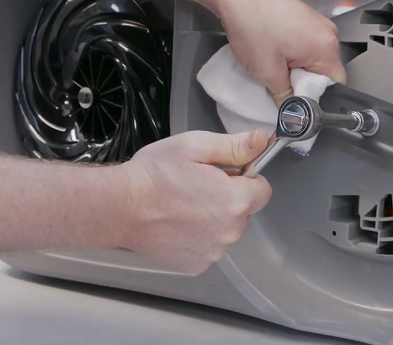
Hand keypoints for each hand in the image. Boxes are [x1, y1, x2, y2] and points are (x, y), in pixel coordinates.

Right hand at [119, 130, 271, 274]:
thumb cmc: (154, 174)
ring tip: (184, 205)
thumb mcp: (195, 146)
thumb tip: (262, 139)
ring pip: (227, 229)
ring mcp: (214, 252)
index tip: (223, 173)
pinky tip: (178, 224)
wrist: (118, 207)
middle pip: (245, 211)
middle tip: (197, 186)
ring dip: (215, 218)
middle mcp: (230, 231)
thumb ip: (235, 146)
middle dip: (229, 197)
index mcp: (235, 201)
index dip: (245, 178)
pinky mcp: (197, 265)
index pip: (262, 190)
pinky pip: (210, 246)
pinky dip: (199, 237)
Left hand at [218, 0, 346, 102]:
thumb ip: (285, 96)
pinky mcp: (305, 19)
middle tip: (279, 80)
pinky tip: (273, 50)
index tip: (297, 100)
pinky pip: (306, 45)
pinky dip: (292, 53)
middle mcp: (328, 33)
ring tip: (273, 62)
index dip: (316, 96)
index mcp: (326, 47)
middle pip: (325, 71)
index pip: (335, 83)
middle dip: (303, 81)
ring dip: (295, 67)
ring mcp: (317, 23)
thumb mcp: (267, 72)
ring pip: (314, 59)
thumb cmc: (252, 24)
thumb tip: (291, 110)